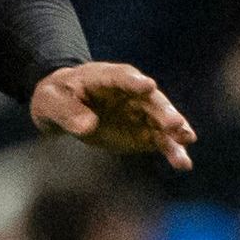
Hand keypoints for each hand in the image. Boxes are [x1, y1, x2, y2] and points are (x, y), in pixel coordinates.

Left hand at [33, 61, 197, 171]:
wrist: (65, 107)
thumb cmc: (57, 97)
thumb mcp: (52, 100)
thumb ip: (68, 111)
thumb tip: (88, 126)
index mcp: (107, 76)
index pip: (122, 77)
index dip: (134, 82)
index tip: (148, 86)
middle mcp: (131, 92)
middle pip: (150, 100)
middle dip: (163, 111)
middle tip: (175, 122)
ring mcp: (141, 113)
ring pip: (162, 122)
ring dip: (175, 132)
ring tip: (187, 140)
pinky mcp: (144, 133)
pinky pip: (162, 141)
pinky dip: (173, 150)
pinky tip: (184, 163)